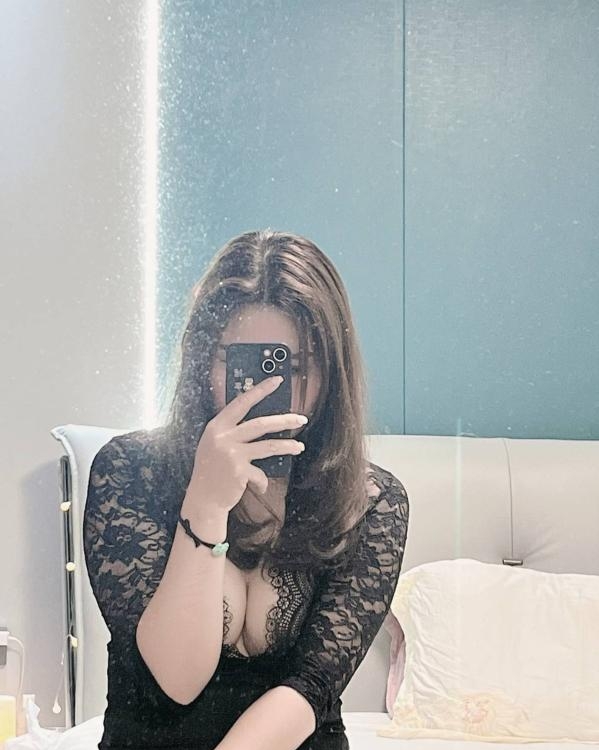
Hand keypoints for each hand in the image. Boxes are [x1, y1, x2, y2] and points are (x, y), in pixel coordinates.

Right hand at [187, 376, 306, 514]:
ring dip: (287, 446)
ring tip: (299, 447)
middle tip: (301, 419)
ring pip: (268, 446)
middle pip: (260, 424)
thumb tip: (261, 420)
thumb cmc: (211, 470)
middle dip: (284, 420)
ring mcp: (231, 454)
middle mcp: (223, 437)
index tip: (277, 380)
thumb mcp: (213, 444)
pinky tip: (261, 486)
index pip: (242, 402)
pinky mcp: (239, 471)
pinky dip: (263, 482)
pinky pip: (260, 474)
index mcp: (217, 426)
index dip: (260, 390)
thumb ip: (231, 431)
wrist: (202, 499)